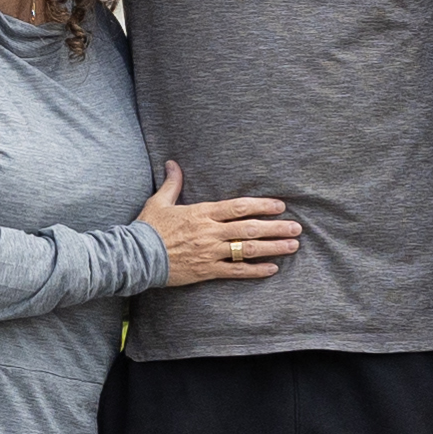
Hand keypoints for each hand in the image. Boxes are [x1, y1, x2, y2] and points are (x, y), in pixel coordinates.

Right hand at [139, 162, 295, 287]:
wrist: (135, 256)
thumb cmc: (148, 227)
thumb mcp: (159, 201)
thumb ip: (172, 183)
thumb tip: (173, 162)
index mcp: (202, 213)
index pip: (238, 207)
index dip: (261, 206)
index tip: (280, 206)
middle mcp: (210, 232)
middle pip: (249, 227)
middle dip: (276, 227)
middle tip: (296, 228)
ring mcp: (210, 252)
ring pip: (247, 249)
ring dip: (272, 247)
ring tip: (292, 246)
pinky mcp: (206, 270)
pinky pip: (236, 271)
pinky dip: (255, 270)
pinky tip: (273, 268)